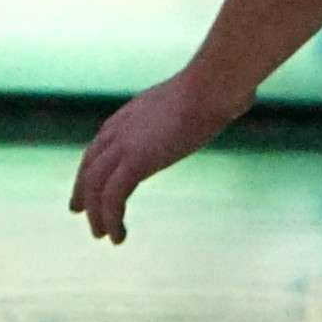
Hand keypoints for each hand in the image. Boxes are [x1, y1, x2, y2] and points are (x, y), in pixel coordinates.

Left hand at [72, 69, 242, 241]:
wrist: (213, 85)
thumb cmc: (221, 84)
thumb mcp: (208, 93)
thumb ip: (211, 101)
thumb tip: (242, 98)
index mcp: (133, 112)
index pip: (101, 141)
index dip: (94, 163)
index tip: (92, 178)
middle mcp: (120, 129)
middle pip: (89, 164)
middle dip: (82, 190)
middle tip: (79, 211)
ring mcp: (124, 146)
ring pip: (95, 187)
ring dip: (96, 214)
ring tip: (104, 235)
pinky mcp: (133, 163)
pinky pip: (112, 200)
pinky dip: (111, 220)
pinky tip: (119, 237)